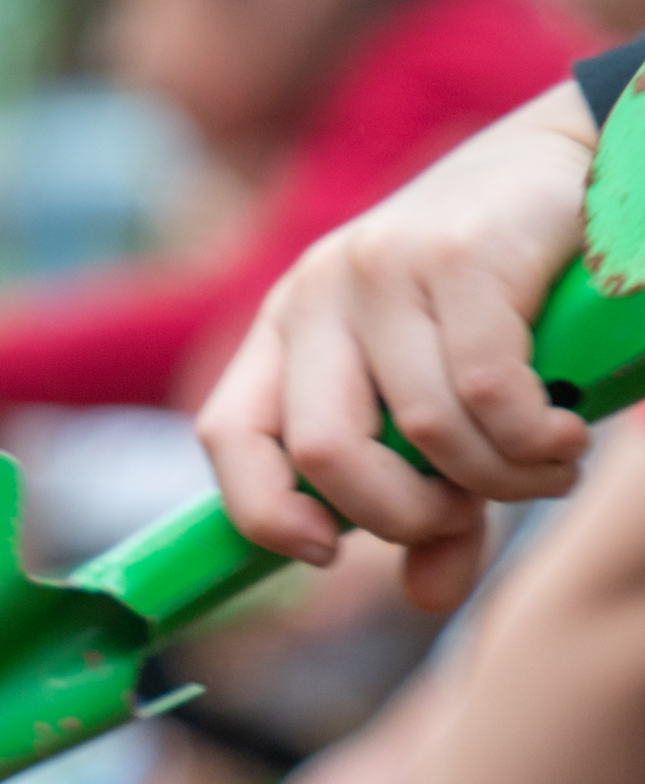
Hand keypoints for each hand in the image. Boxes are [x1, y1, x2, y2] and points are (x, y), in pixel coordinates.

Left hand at [199, 91, 600, 612]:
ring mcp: (385, 269)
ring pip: (419, 429)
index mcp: (288, 328)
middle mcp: (320, 293)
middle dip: (396, 515)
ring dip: (492, 481)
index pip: (228, 435)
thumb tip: (426, 599)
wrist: (580, 159)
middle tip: (463, 518)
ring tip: (543, 474)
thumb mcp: (446, 395)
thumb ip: (437, 498)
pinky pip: (483, 390)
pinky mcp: (463, 255)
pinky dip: (527, 439)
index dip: (262, 512)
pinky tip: (560, 440)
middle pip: (322, 451)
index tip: (326, 554)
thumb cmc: (502, 294)